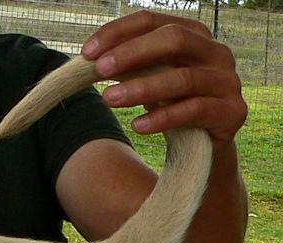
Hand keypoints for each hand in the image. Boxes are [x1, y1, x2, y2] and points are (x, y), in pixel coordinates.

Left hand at [82, 10, 246, 143]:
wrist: (205, 145)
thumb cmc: (172, 104)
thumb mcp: (149, 79)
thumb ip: (128, 66)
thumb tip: (89, 58)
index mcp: (194, 35)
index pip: (153, 21)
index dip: (118, 32)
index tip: (86, 52)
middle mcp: (215, 52)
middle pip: (174, 39)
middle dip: (132, 53)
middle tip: (99, 70)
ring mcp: (227, 81)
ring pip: (183, 78)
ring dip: (142, 88)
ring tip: (108, 98)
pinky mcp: (232, 111)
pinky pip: (195, 110)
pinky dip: (163, 118)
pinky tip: (137, 126)